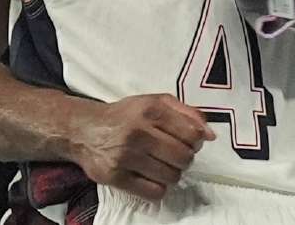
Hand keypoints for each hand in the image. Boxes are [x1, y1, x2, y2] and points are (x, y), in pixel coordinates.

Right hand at [70, 94, 215, 200]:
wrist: (84, 130)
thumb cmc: (125, 116)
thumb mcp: (155, 102)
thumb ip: (186, 113)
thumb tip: (210, 135)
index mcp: (150, 109)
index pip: (192, 134)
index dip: (196, 141)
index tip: (188, 142)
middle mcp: (138, 131)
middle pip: (184, 157)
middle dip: (184, 159)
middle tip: (173, 155)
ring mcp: (125, 155)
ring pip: (171, 176)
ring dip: (171, 174)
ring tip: (160, 165)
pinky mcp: (115, 176)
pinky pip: (154, 192)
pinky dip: (158, 188)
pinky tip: (150, 177)